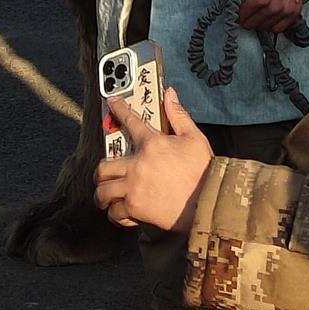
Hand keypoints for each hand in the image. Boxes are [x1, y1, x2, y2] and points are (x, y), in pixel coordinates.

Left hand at [94, 88, 212, 231]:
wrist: (207, 203)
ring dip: (103, 194)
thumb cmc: (203, 172)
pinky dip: (115, 214)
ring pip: (103, 191)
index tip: (112, 104)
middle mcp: (138, 165)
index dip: (119, 109)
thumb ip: (178, 115)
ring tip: (106, 195)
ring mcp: (134, 188)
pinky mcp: (136, 209)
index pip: (130, 121)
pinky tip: (120, 211)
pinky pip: (115, 213)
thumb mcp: (194, 138)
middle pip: (104, 167)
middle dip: (101, 171)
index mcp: (152, 144)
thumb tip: (169, 95)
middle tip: (105, 173)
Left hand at [222, 0, 303, 32]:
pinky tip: (268, 13)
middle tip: (247, 6)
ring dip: (259, 20)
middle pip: (252, 24)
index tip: (238, 5)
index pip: (241, 17)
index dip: (236, 11)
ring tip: (257, 8)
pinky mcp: (294, 10)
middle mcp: (273, 7)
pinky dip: (272, 23)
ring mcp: (285, 10)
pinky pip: (279, 27)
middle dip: (246, 16)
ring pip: (265, 27)